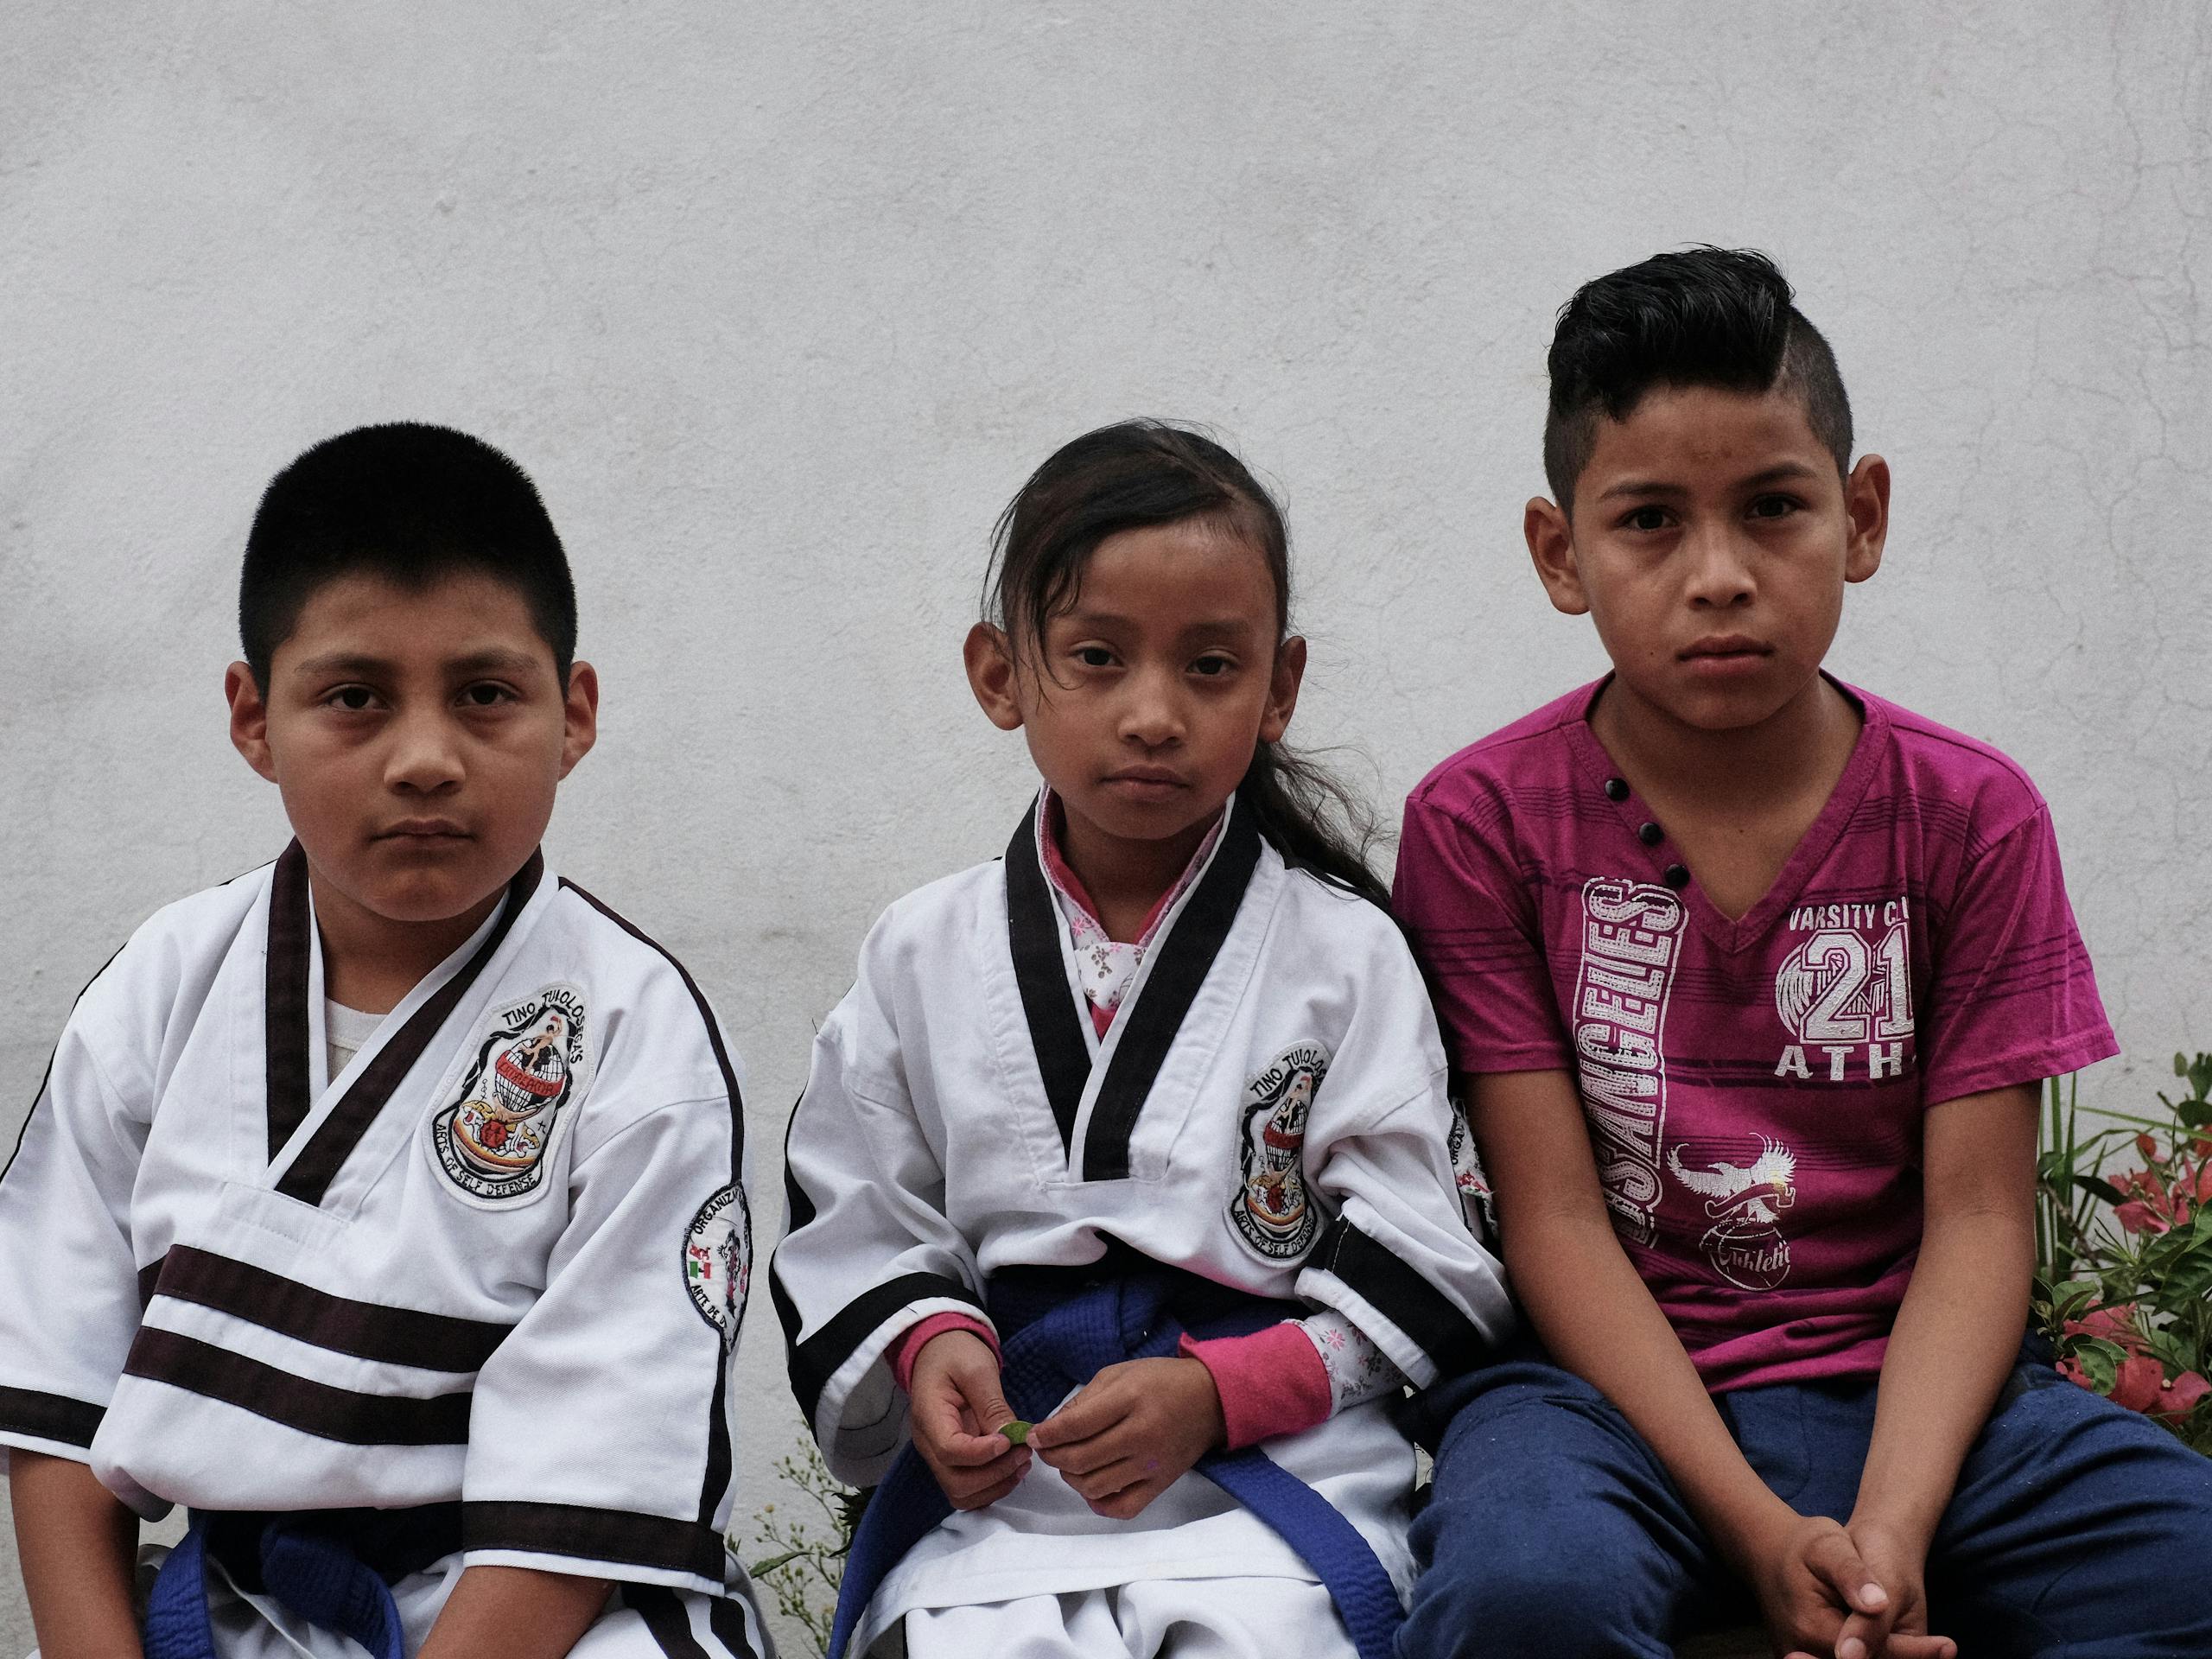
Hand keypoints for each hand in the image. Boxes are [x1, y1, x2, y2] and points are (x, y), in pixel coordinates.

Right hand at [906, 1330, 1029, 1508]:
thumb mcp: (977, 1370)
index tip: (1010, 1441)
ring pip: (961, 1493)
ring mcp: (938, 1455)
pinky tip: (1013, 1467)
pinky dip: (992, 1486)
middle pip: (955, 1481)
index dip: (982, 1453)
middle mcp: (928, 1443)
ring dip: (996, 1485)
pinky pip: (968, 1488)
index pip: (950, 1450)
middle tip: (1024, 1453)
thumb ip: (992, 1406)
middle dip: (994, 1474)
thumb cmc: (956, 1354)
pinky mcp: (952, 1460)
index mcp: (929, 1416)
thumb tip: (1010, 1438)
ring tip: (1023, 1462)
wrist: (939, 1351)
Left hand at [1027, 1356, 1224, 1519]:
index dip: (1047, 1434)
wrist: (1210, 1400)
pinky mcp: (1160, 1485)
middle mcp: (1142, 1435)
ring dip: (1071, 1477)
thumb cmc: (1161, 1381)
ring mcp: (1152, 1465)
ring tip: (1068, 1462)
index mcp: (1131, 1400)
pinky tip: (1092, 1486)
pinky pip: (1121, 1508)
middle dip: (1052, 1456)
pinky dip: (1099, 1503)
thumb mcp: (1120, 1374)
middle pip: (1081, 1459)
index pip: (1077, 1426)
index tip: (1033, 1434)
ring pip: (1094, 1486)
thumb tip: (1052, 1427)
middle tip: (1045, 1448)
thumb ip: (1084, 1400)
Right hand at [1746, 1512, 1953, 1658]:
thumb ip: (1853, 1575)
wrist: (1767, 1551)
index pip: (1876, 1653)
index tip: (1948, 1645)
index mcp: (1812, 1629)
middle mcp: (1804, 1653)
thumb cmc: (1802, 1545)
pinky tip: (1895, 1646)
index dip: (1915, 1653)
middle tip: (1942, 1649)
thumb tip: (1877, 1603)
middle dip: (1904, 1658)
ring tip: (1924, 1646)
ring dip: (1891, 1658)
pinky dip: (1869, 1657)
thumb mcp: (1828, 1544)